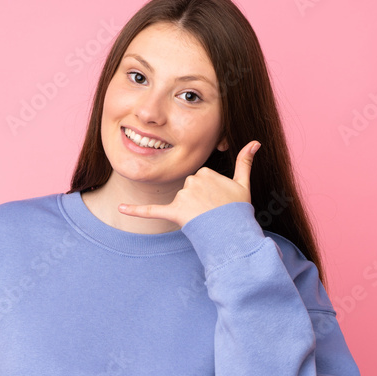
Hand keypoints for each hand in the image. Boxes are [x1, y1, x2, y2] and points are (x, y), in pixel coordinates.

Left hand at [118, 141, 259, 227]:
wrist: (234, 233)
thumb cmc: (238, 210)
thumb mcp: (243, 184)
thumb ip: (245, 161)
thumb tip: (256, 142)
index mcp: (206, 171)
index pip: (201, 177)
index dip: (210, 190)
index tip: (219, 199)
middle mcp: (193, 181)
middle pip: (189, 187)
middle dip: (198, 199)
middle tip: (213, 210)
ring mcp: (183, 197)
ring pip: (180, 199)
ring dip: (190, 209)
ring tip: (205, 218)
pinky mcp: (174, 212)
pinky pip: (152, 210)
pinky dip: (135, 211)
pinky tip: (121, 209)